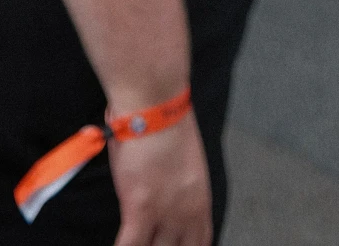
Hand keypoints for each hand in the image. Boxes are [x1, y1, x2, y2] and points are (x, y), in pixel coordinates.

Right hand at [109, 110, 211, 245]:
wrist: (155, 106)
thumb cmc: (167, 125)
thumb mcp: (186, 165)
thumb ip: (179, 192)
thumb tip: (166, 200)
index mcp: (200, 201)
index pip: (201, 243)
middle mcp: (186, 214)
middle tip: (153, 242)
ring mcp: (164, 215)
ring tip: (137, 242)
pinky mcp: (140, 210)